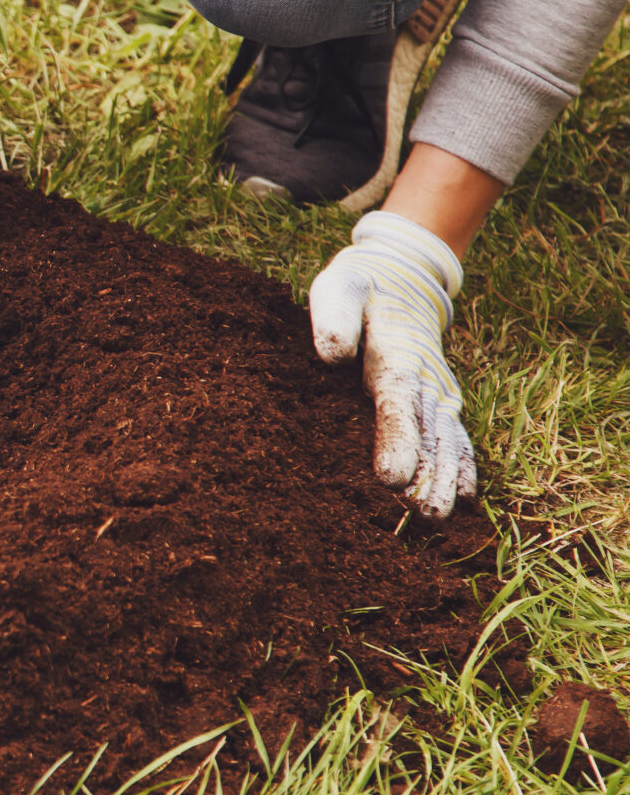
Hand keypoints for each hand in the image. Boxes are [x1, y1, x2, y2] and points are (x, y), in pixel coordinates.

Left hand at [309, 210, 474, 518]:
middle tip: (424, 513)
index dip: (398, 440)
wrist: (401, 278)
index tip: (392, 477)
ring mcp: (438, 392)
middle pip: (429, 432)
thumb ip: (336, 318)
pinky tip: (461, 497)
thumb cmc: (359, 289)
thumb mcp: (339, 289)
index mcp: (397, 355)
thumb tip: (333, 353)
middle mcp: (425, 379)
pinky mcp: (439, 401)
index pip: (397, 403)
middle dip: (429, 474)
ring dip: (444, 478)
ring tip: (438, 516)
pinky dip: (460, 466)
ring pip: (446, 440)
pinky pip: (455, 436)